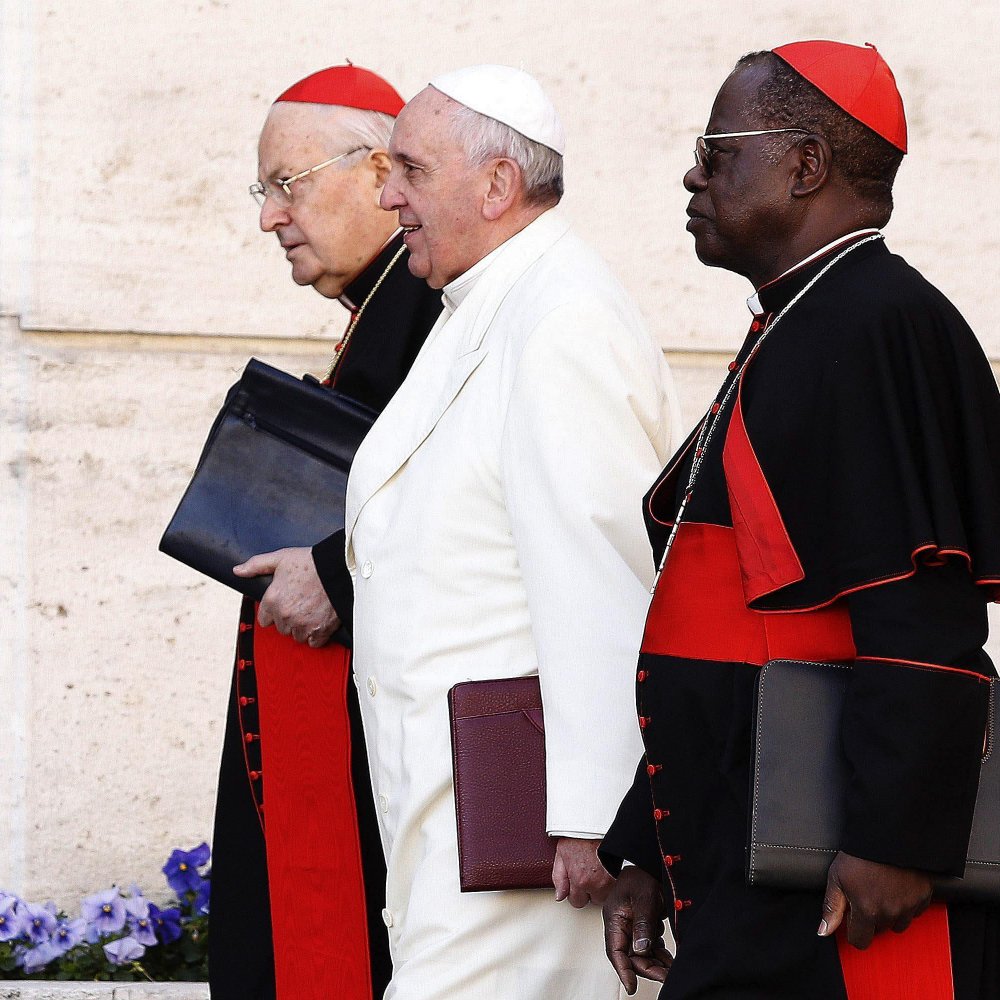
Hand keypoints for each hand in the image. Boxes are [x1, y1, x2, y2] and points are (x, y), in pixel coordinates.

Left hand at [233, 547, 340, 646]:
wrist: (339, 568)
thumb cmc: (311, 562)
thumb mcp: (280, 558)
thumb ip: (256, 565)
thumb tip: (238, 571)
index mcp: (272, 600)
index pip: (264, 619)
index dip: (274, 611)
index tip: (284, 604)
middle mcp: (285, 615)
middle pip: (281, 628)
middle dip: (289, 618)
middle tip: (300, 604)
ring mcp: (303, 625)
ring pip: (297, 636)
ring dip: (302, 627)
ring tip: (311, 612)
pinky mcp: (320, 631)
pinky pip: (313, 642)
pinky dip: (317, 635)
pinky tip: (319, 622)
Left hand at [552, 837, 614, 907]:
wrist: (595, 822)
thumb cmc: (578, 835)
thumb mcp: (561, 854)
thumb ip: (558, 878)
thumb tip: (560, 896)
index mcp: (580, 880)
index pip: (577, 903)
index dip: (576, 893)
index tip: (576, 884)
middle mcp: (596, 883)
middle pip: (593, 901)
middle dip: (590, 891)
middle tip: (587, 874)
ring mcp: (609, 880)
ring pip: (606, 895)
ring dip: (601, 887)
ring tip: (596, 871)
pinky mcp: (619, 874)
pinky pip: (615, 886)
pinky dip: (610, 881)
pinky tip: (604, 869)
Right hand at [603, 866, 671, 994]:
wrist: (650, 864)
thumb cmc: (642, 876)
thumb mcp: (644, 899)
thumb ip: (643, 924)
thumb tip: (641, 949)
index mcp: (614, 919)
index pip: (615, 951)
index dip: (623, 970)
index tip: (631, 986)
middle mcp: (621, 925)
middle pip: (630, 956)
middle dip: (647, 969)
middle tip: (665, 977)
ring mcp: (632, 927)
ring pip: (641, 954)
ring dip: (655, 964)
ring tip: (670, 971)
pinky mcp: (643, 926)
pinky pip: (649, 947)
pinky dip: (658, 956)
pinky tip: (669, 961)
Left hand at [818, 850, 933, 949]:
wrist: (888, 834)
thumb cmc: (859, 854)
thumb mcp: (837, 877)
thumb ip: (832, 907)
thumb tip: (824, 931)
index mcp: (867, 911)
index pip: (860, 940)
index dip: (853, 929)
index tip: (851, 916)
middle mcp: (890, 913)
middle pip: (878, 930)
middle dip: (870, 918)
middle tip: (865, 894)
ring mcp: (909, 906)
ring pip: (897, 923)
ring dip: (889, 913)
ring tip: (881, 889)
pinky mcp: (923, 897)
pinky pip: (914, 911)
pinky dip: (905, 903)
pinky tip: (896, 887)